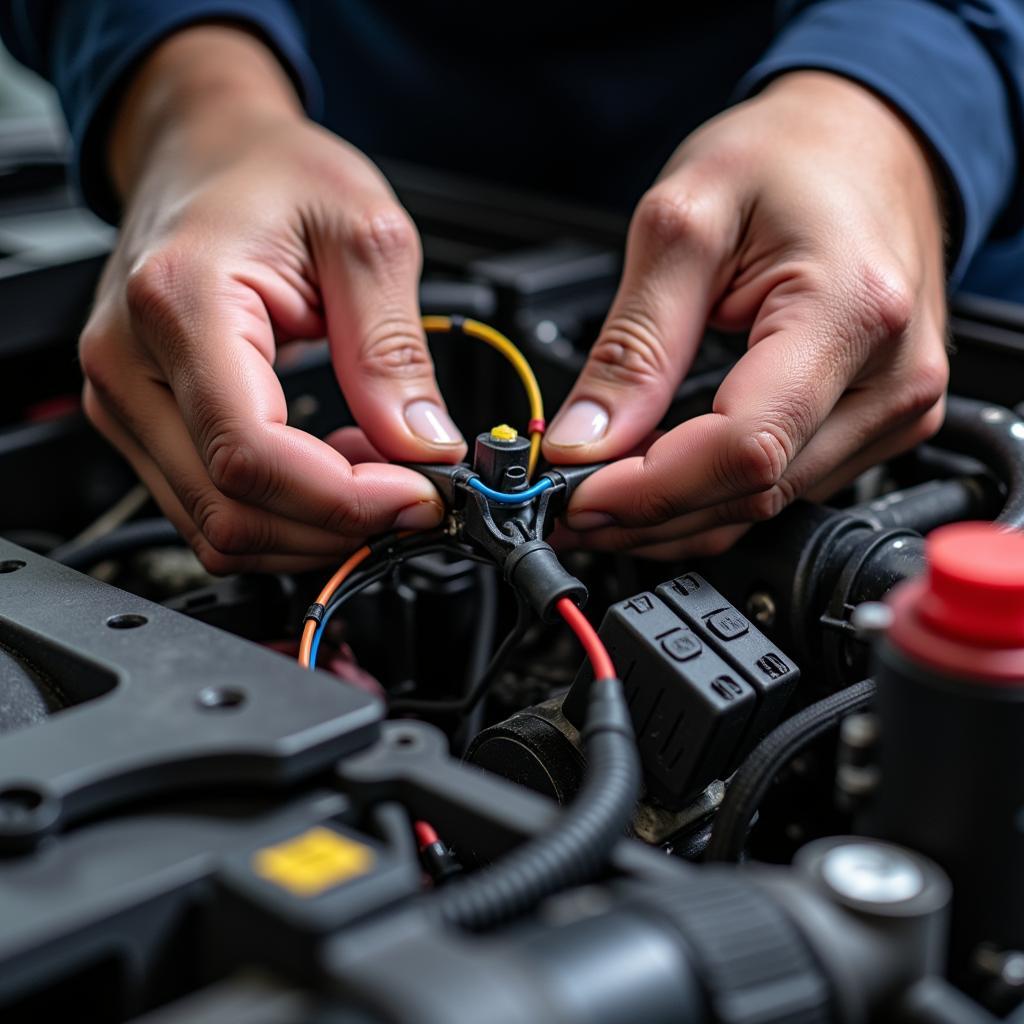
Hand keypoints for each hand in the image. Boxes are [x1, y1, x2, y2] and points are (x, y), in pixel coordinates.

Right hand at [80, 27, 464, 573]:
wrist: (205, 151)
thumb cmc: (270, 170)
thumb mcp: (364, 236)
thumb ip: (392, 350)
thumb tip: (423, 446)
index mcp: (180, 303)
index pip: (252, 453)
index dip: (345, 498)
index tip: (419, 494)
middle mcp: (131, 364)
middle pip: (230, 510)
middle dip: (339, 525)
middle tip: (415, 497)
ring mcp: (126, 401)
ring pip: (218, 526)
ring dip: (314, 527)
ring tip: (378, 476)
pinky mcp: (142, 422)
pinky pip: (212, 505)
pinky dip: (285, 512)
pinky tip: (335, 471)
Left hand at [543, 71, 947, 557]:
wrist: (864, 140)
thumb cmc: (786, 159)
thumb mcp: (682, 223)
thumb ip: (633, 345)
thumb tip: (583, 443)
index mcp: (851, 312)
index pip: (744, 446)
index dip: (650, 489)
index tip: (574, 495)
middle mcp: (891, 377)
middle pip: (752, 492)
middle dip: (644, 514)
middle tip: (564, 505)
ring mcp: (895, 408)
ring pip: (765, 506)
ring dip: (671, 518)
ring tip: (595, 498)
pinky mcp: (881, 423)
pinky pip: (784, 489)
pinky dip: (711, 498)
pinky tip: (657, 482)